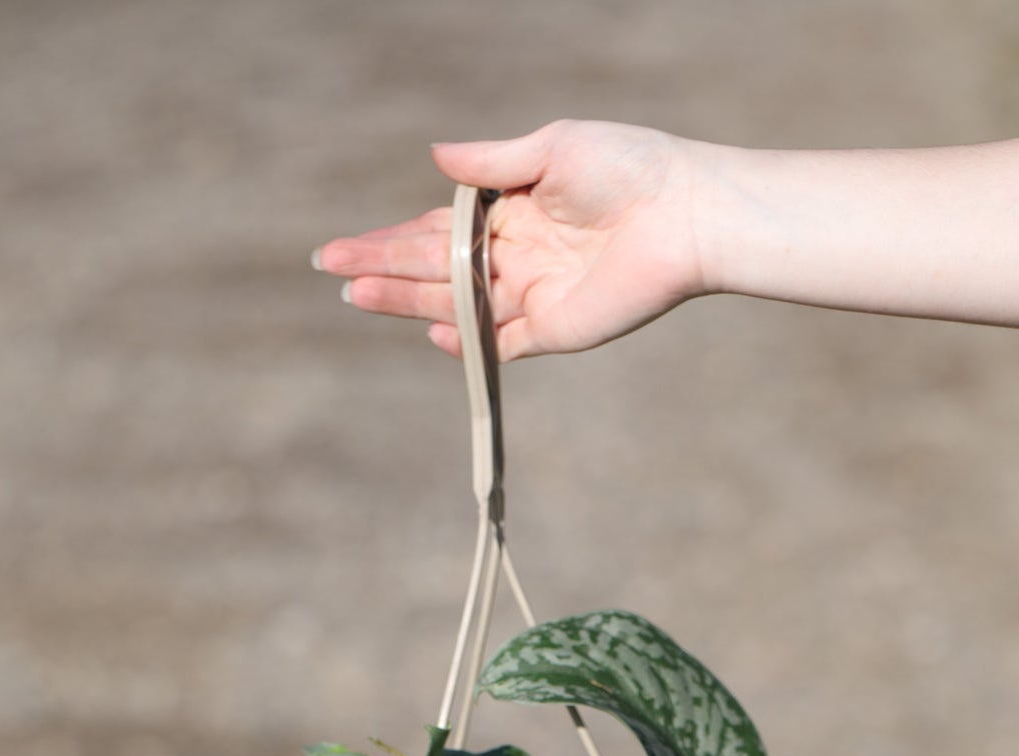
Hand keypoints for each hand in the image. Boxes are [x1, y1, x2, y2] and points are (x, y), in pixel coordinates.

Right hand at [313, 120, 713, 360]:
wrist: (686, 214)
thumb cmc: (629, 167)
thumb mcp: (552, 149)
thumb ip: (491, 164)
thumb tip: (434, 158)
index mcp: (511, 211)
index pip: (435, 230)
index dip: (388, 239)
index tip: (343, 248)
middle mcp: (514, 256)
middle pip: (434, 268)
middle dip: (381, 268)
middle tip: (331, 272)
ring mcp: (531, 296)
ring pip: (455, 304)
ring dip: (406, 300)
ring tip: (358, 296)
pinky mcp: (554, 329)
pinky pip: (500, 343)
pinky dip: (465, 341)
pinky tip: (430, 331)